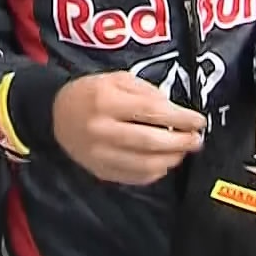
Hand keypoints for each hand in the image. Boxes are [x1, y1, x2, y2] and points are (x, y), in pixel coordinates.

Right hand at [52, 72, 206, 185]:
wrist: (55, 115)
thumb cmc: (90, 93)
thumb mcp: (116, 79)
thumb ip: (146, 91)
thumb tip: (174, 111)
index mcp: (107, 101)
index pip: (152, 112)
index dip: (181, 118)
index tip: (199, 121)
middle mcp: (102, 130)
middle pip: (150, 141)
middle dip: (180, 142)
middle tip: (196, 140)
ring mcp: (99, 154)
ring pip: (144, 164)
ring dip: (171, 159)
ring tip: (182, 151)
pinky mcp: (99, 170)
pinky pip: (134, 177)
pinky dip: (154, 172)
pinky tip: (163, 163)